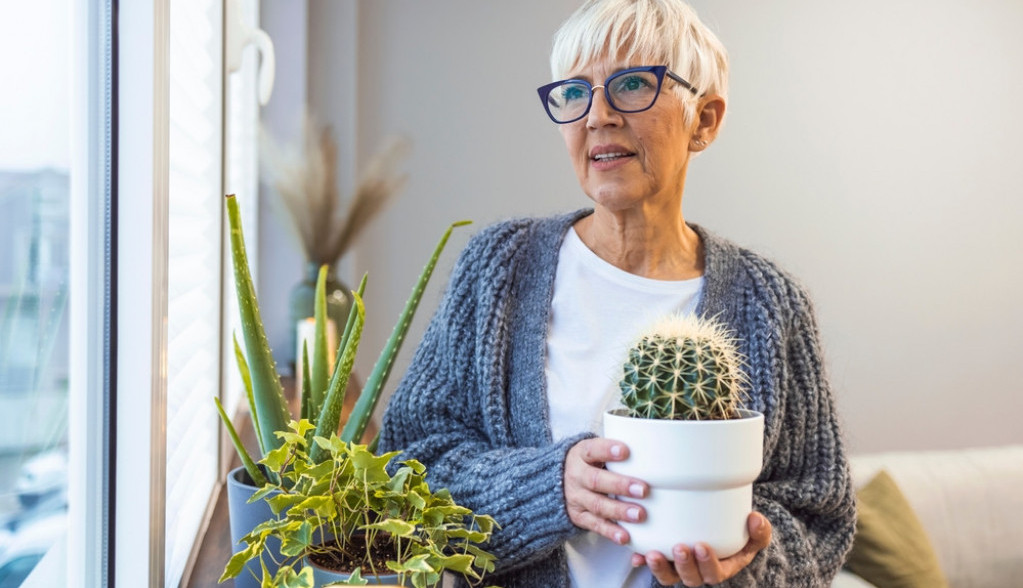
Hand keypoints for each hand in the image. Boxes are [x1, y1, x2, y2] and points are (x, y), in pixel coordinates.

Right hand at [564, 437, 648, 544]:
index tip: (625, 451)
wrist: (556, 482)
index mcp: (582, 454)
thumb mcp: (594, 451)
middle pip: (596, 480)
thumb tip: (654, 453)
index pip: (593, 449)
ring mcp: (576, 497)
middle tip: (643, 490)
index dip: (607, 450)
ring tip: (639, 514)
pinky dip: (610, 531)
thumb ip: (615, 452)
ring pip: (597, 505)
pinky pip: (595, 525)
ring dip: (620, 511)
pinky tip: (625, 536)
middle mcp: (576, 475)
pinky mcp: (579, 516)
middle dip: (620, 485)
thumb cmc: (588, 463)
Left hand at [630, 512, 771, 586]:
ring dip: (659, 567)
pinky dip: (643, 560)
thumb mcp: (755, 533)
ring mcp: (679, 566)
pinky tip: (637, 555)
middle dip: (684, 565)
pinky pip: (651, 563)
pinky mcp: (665, 557)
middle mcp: (698, 571)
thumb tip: (755, 520)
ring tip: (654, 554)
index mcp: (721, 568)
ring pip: (668, 575)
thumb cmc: (739, 533)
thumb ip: (760, 530)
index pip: (714, 573)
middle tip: (680, 547)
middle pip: (689, 577)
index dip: (707, 563)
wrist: (724, 529)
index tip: (701, 545)